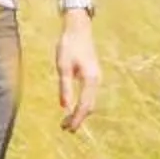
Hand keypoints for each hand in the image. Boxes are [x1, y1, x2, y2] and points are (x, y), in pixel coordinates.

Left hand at [56, 12, 99, 132]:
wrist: (78, 29)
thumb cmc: (68, 46)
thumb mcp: (63, 67)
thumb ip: (64, 87)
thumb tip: (64, 107)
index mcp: (90, 79)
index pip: (85, 105)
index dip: (76, 119)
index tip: (67, 129)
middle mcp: (96, 80)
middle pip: (90, 106)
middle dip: (78, 119)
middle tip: (64, 128)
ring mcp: (96, 78)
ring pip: (91, 101)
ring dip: (80, 112)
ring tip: (66, 121)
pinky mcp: (93, 75)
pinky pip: (90, 95)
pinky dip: (82, 104)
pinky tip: (73, 107)